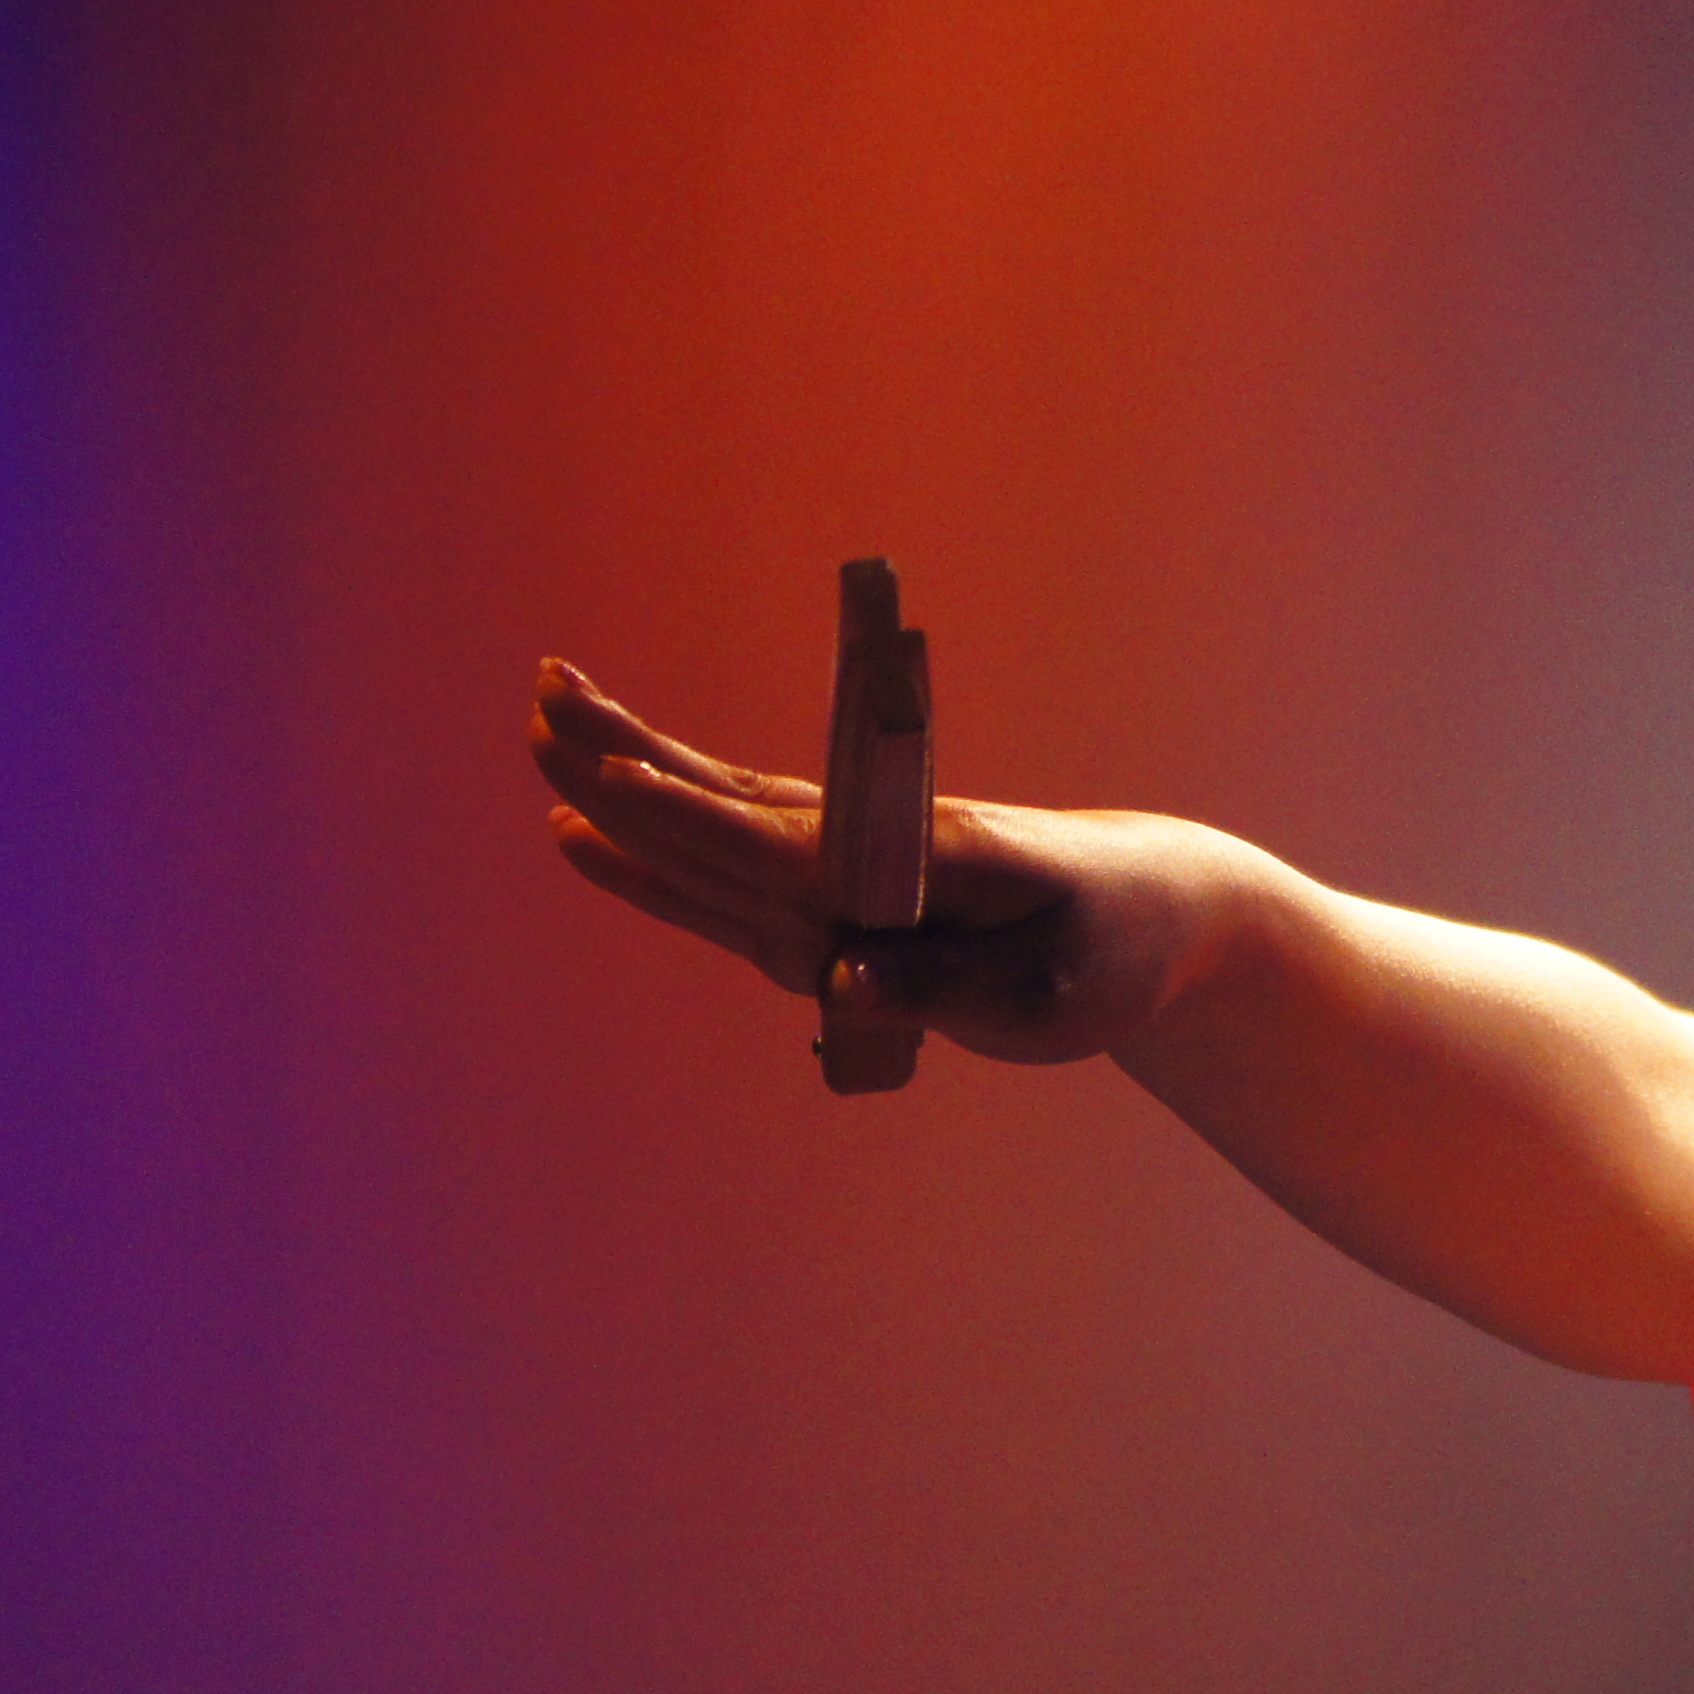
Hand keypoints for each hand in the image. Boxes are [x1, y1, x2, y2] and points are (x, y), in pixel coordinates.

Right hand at [530, 659, 1241, 1066]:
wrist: (1152, 908)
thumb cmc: (1107, 950)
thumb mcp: (1048, 992)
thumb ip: (942, 988)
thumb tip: (838, 983)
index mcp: (921, 857)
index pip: (788, 845)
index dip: (696, 824)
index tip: (612, 787)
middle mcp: (871, 844)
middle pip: (728, 808)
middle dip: (632, 763)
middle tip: (542, 701)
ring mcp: (850, 859)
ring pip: (720, 818)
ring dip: (632, 775)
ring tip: (546, 728)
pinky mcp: (843, 886)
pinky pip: (737, 863)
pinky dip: (667, 845)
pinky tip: (594, 825)